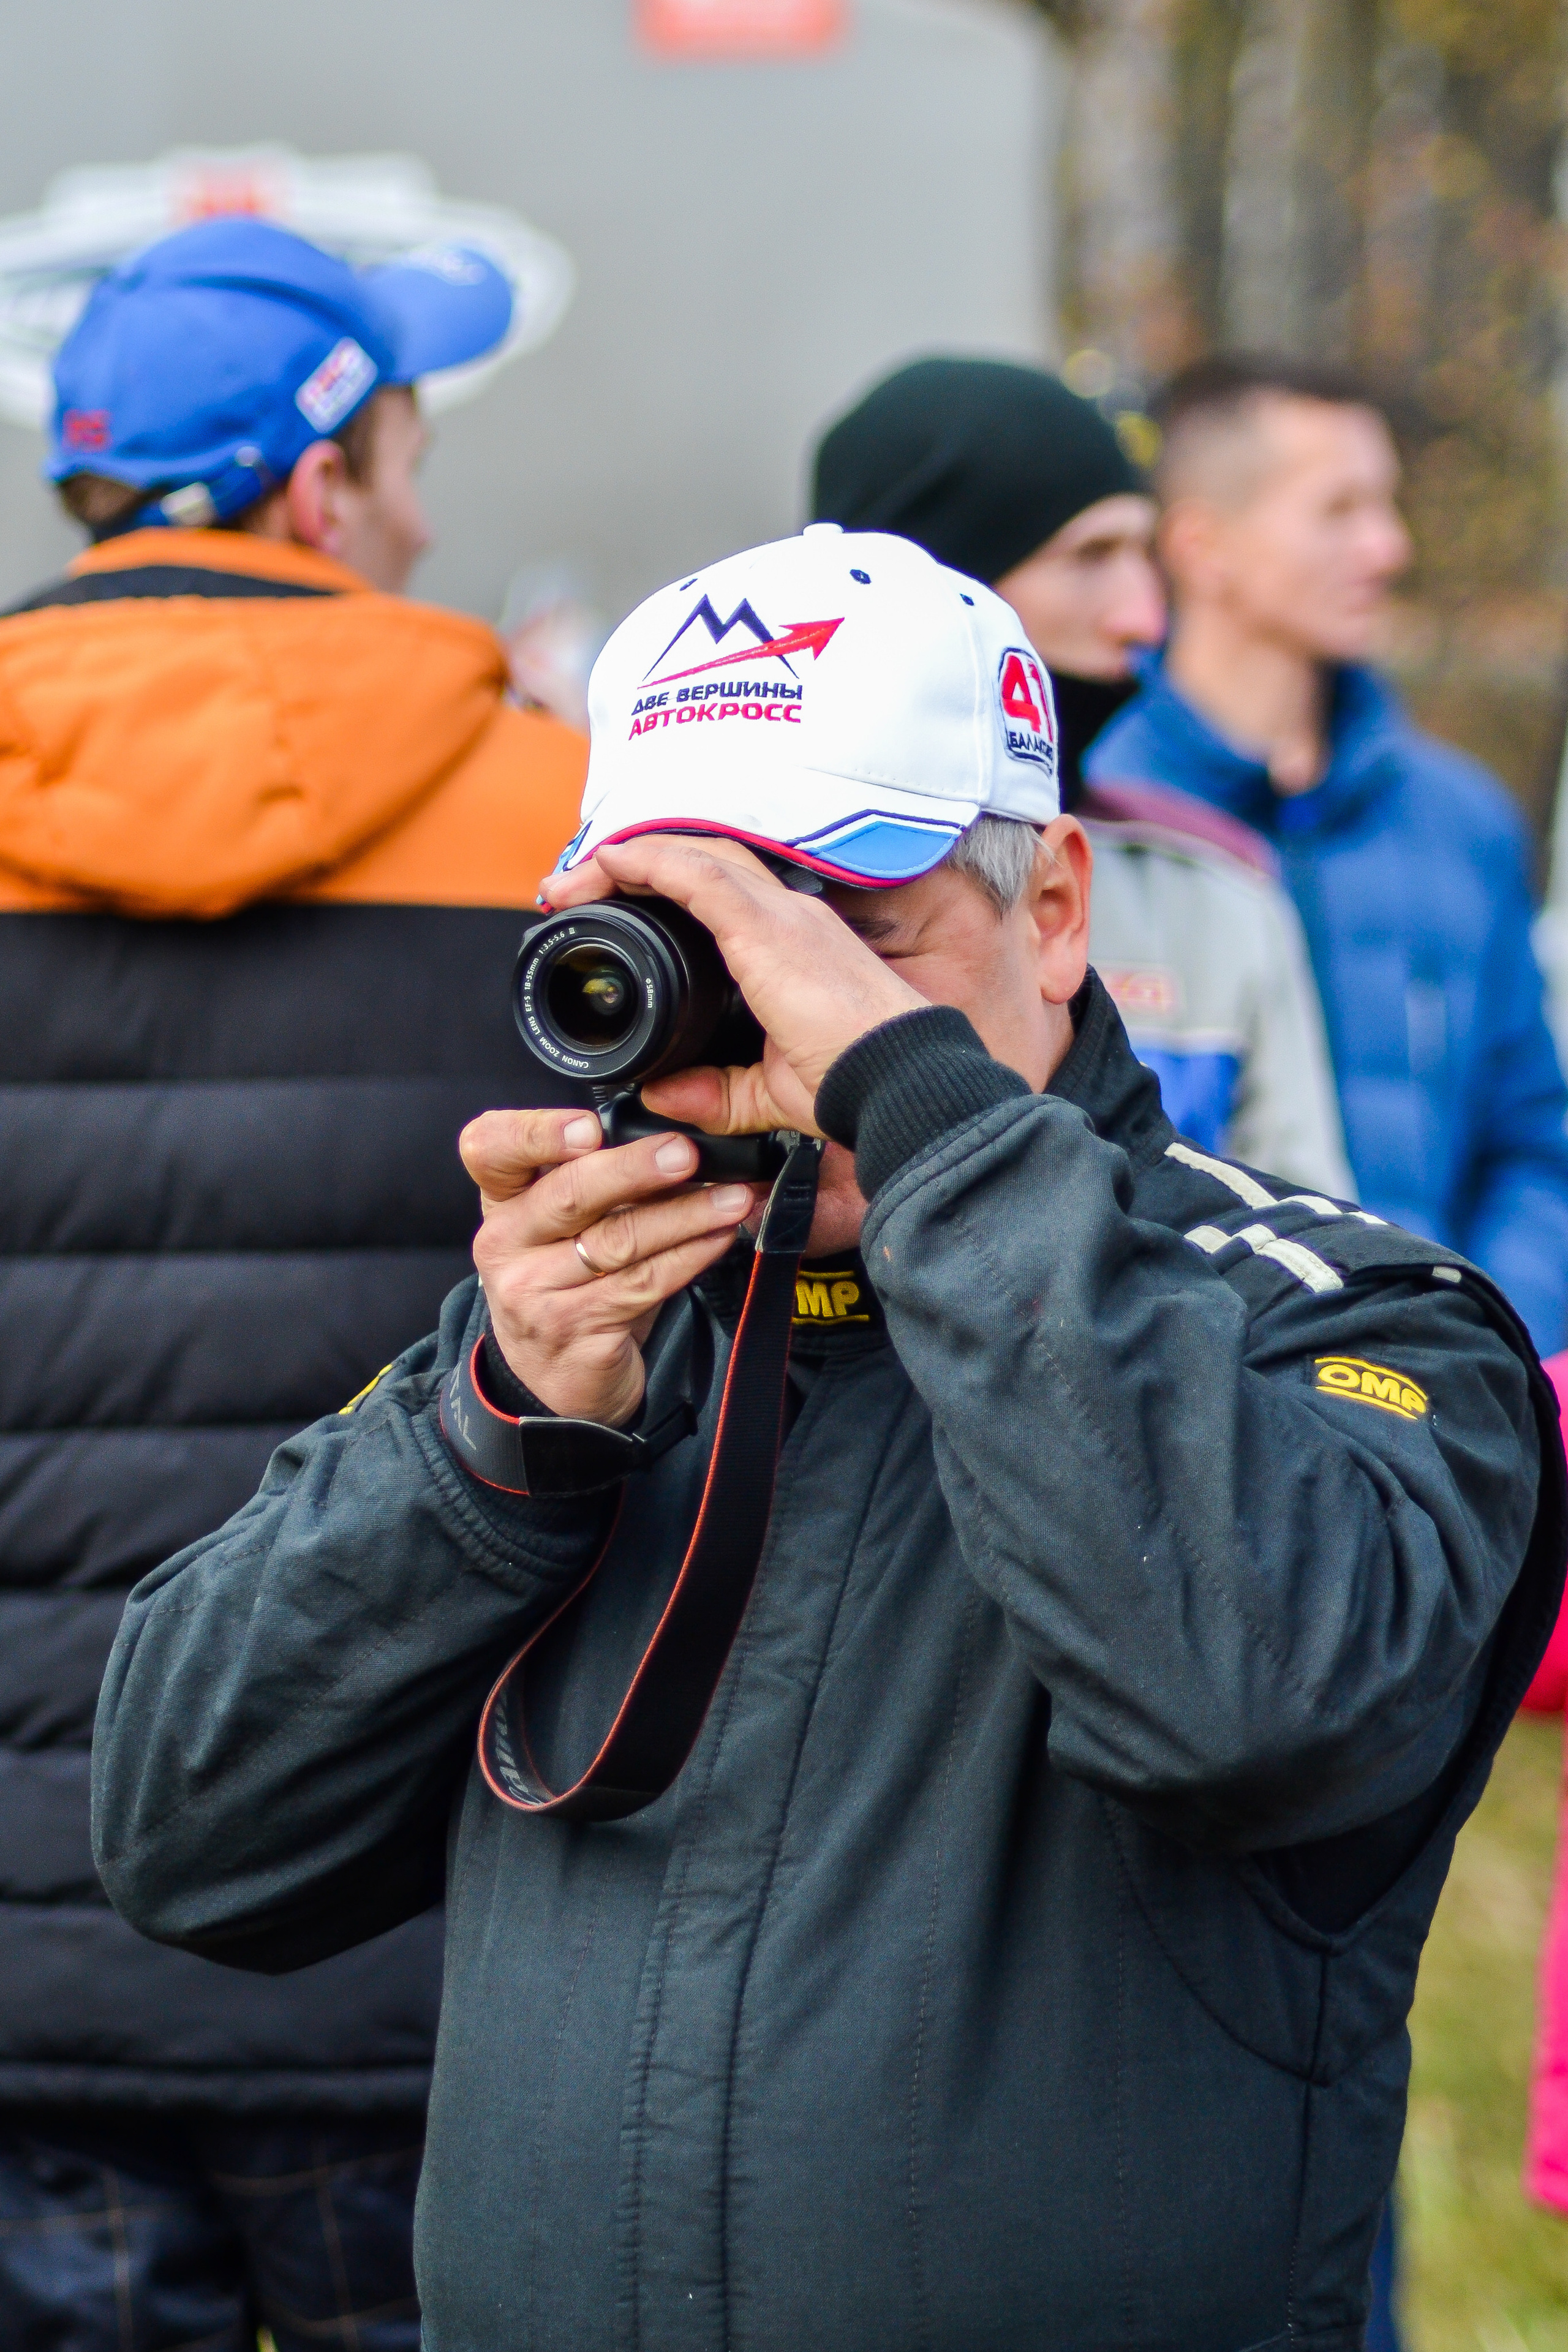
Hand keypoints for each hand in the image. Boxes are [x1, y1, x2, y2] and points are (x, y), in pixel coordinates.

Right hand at [460, 1106, 763, 1424]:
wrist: (552, 1384)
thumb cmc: (566, 1288)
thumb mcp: (561, 1230)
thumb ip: (597, 1184)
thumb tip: (674, 1142)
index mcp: (502, 1202)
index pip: (490, 1149)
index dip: (536, 1132)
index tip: (590, 1127)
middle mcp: (507, 1244)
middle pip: (568, 1194)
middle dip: (635, 1169)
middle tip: (685, 1153)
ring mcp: (535, 1292)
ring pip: (618, 1240)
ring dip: (685, 1215)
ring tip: (732, 1197)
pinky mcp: (576, 1330)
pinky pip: (644, 1284)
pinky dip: (690, 1256)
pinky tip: (719, 1237)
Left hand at [544, 836, 923, 1135]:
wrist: (897, 1081)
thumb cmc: (852, 1082)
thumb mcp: (765, 1093)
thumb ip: (713, 1092)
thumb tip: (663, 1093)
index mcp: (791, 944)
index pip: (721, 890)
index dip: (666, 884)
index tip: (612, 904)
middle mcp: (788, 916)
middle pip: (701, 862)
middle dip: (635, 865)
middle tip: (576, 888)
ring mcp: (781, 915)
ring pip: (694, 856)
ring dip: (628, 860)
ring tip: (574, 882)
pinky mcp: (768, 928)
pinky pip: (696, 874)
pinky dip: (650, 862)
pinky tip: (611, 864)